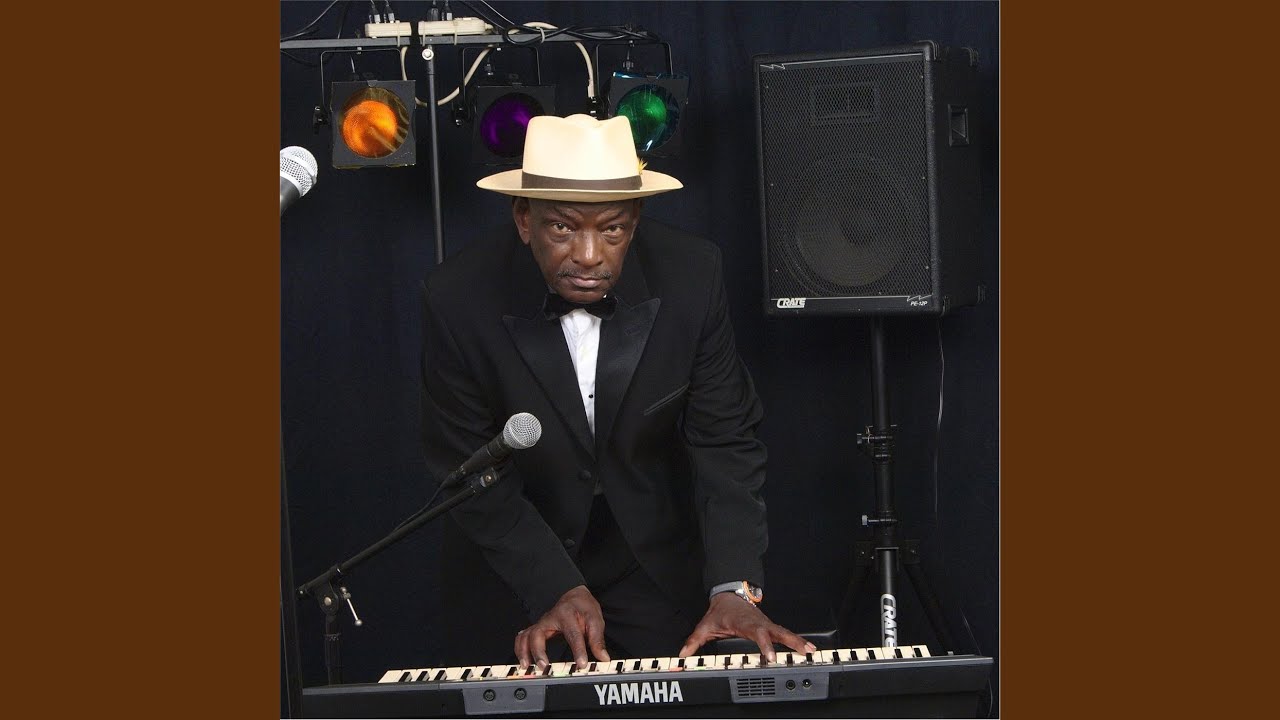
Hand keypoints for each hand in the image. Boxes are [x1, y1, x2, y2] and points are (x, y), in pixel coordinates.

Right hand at [514, 585, 610, 669]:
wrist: (573, 595)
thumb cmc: (582, 607)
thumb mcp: (595, 619)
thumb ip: (597, 639)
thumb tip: (603, 658)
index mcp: (567, 615)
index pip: (573, 634)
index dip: (578, 651)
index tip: (582, 664)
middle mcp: (550, 619)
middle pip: (539, 633)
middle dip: (539, 651)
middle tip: (544, 666)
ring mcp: (541, 624)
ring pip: (526, 636)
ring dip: (524, 652)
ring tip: (527, 667)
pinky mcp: (536, 629)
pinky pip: (522, 637)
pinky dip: (520, 649)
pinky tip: (523, 660)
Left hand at [677, 593, 815, 662]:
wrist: (729, 595)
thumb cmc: (719, 612)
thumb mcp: (705, 626)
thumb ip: (694, 641)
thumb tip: (683, 654)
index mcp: (744, 623)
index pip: (756, 634)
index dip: (764, 645)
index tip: (771, 657)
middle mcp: (758, 623)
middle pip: (777, 632)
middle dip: (790, 642)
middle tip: (803, 652)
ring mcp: (766, 624)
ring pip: (784, 632)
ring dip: (798, 641)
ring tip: (811, 651)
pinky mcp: (770, 626)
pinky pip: (784, 633)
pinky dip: (797, 639)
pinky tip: (808, 648)